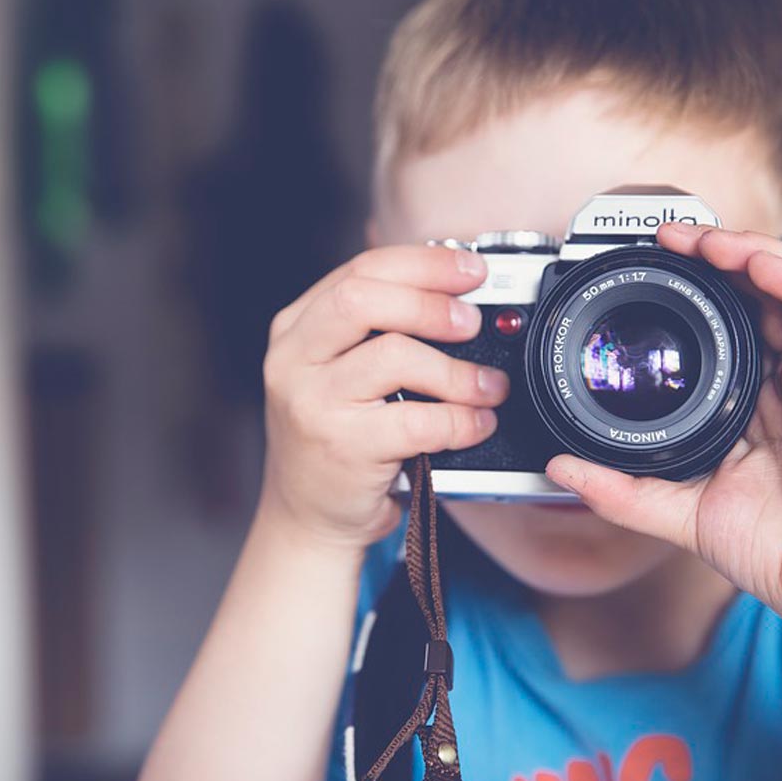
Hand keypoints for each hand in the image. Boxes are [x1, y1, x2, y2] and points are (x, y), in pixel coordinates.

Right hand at [258, 245, 508, 551]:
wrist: (306, 517)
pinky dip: (459, 419)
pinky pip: (416, 420)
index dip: (423, 263)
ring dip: (456, 370)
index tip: (469, 269)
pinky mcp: (343, 447)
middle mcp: (295, 360)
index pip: (360, 270)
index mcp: (297, 328)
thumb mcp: (338, 372)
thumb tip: (455, 294)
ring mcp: (313, 404)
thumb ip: (377, 331)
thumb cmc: (334, 439)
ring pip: (394, 356)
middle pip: (363, 299)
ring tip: (486, 385)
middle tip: (472, 322)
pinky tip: (476, 424)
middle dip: (431, 302)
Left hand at [545, 224, 781, 628]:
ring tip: (699, 239)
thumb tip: (561, 466)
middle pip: (759, 291)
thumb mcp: (678, 511)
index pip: (731, 320)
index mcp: (756, 399)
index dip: (696, 286)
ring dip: (747, 251)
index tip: (650, 265)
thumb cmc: (776, 551)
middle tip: (668, 237)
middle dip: (715, 253)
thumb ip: (620, 488)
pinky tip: (752, 262)